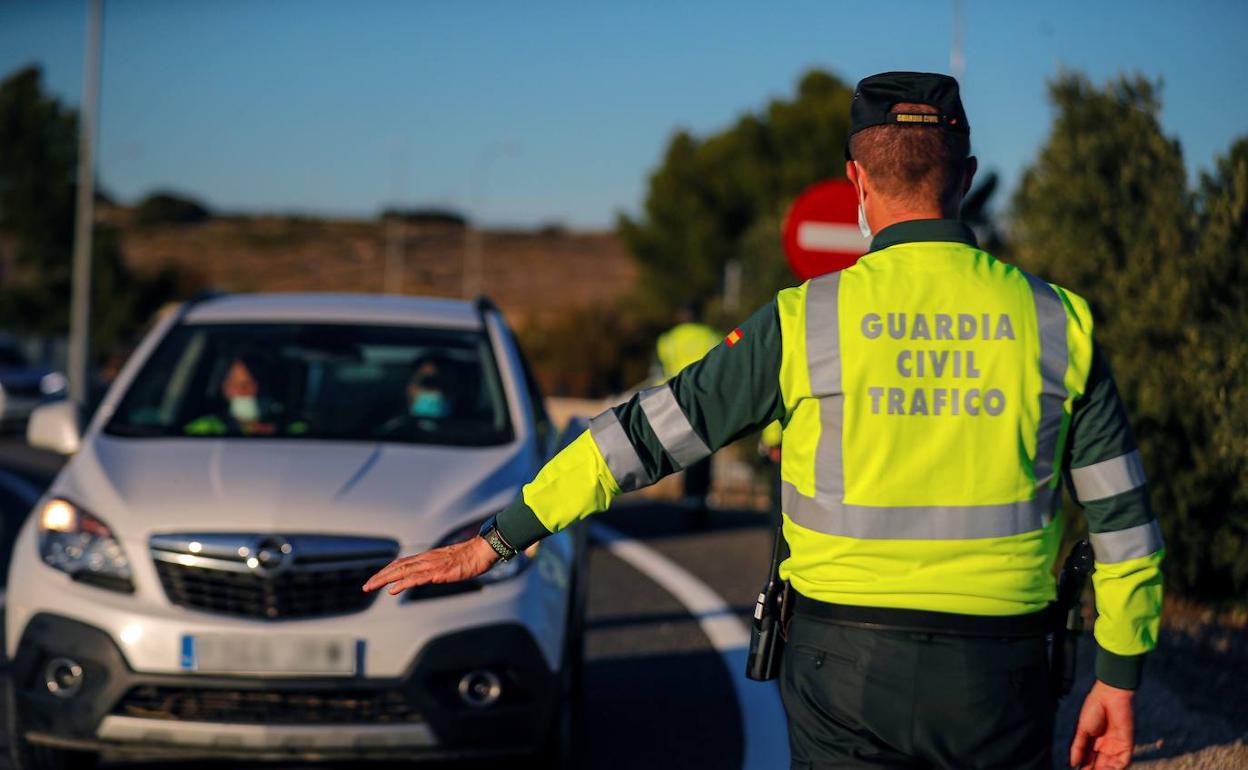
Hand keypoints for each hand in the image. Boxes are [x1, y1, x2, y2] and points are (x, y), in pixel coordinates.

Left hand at [362, 537, 499, 595]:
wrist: (482, 551)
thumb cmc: (471, 558)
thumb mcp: (451, 564)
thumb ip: (440, 568)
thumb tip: (435, 575)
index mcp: (428, 557)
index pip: (402, 563)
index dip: (388, 570)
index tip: (377, 578)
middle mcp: (425, 559)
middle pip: (397, 567)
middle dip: (380, 576)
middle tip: (366, 586)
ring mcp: (430, 565)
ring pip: (401, 572)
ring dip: (384, 579)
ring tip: (370, 586)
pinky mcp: (437, 572)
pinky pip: (415, 579)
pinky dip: (402, 584)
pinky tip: (392, 590)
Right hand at [1070, 680, 1134, 768]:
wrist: (1109, 696)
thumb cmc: (1093, 708)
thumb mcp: (1082, 730)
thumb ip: (1078, 748)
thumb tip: (1073, 764)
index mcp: (1094, 742)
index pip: (1090, 760)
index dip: (1085, 767)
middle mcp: (1106, 746)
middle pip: (1101, 765)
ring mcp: (1117, 746)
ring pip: (1112, 766)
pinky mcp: (1127, 744)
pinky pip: (1123, 761)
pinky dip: (1116, 769)